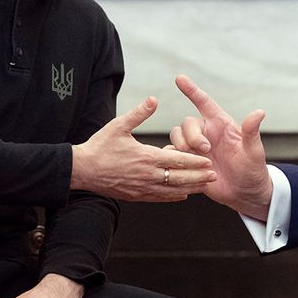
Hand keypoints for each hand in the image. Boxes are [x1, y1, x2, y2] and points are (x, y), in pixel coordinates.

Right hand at [72, 96, 214, 200]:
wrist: (82, 170)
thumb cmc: (100, 146)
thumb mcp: (118, 126)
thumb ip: (139, 113)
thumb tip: (154, 99)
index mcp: (146, 157)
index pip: (177, 160)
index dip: (194, 161)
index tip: (209, 160)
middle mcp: (147, 175)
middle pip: (179, 178)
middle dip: (198, 177)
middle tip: (214, 176)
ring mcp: (142, 188)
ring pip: (172, 191)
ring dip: (190, 189)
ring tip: (204, 187)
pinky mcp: (136, 196)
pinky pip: (159, 198)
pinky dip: (173, 197)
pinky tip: (183, 196)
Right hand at [171, 75, 272, 219]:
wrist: (245, 194)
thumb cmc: (253, 170)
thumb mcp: (254, 152)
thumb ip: (252, 132)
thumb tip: (259, 112)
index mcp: (221, 125)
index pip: (203, 102)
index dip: (191, 90)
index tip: (179, 78)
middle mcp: (206, 133)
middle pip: (186, 123)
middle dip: (191, 135)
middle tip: (206, 150)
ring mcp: (196, 148)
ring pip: (176, 137)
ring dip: (183, 148)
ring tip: (200, 162)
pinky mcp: (188, 162)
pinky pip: (172, 154)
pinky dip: (175, 159)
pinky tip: (186, 168)